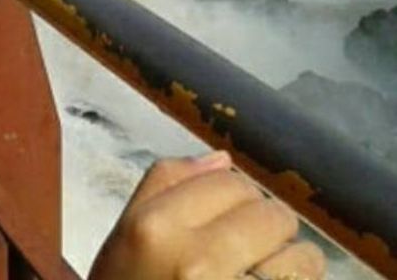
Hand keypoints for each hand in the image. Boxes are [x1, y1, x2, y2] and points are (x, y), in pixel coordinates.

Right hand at [88, 152, 325, 279]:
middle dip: (266, 229)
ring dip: (292, 267)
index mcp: (154, 228)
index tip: (223, 220)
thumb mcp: (123, 239)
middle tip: (246, 254)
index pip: (228, 181)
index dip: (232, 198)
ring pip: (302, 257)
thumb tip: (222, 160)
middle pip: (270, 214)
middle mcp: (197, 262)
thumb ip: (164, 186)